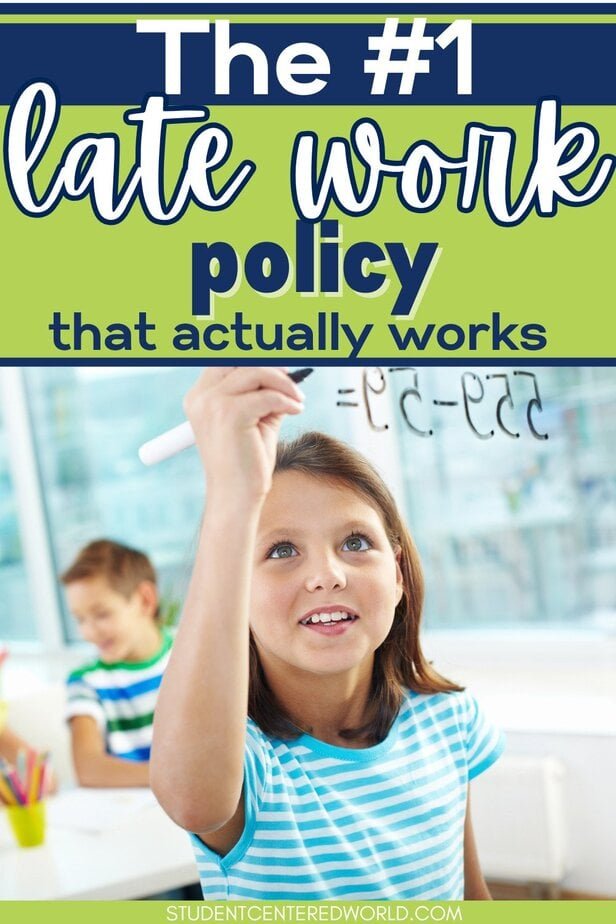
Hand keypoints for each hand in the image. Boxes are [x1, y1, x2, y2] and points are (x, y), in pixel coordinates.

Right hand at [183, 367, 304, 503]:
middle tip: (293, 381)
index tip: (282, 368)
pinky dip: (287, 400)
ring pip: (256, 372)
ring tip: (297, 399)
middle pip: (240, 360)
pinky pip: (268, 395)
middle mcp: (201, 397)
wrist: (237, 496)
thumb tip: (286, 373)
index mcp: (200, 397)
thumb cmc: (245, 462)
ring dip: (284, 383)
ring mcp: (212, 404)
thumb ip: (264, 394)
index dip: (255, 360)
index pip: (227, 361)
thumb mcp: (255, 419)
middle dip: (271, 367)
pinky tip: (296, 410)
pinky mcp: (230, 415)